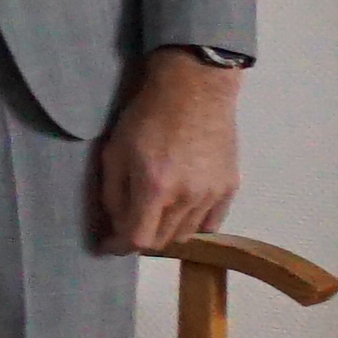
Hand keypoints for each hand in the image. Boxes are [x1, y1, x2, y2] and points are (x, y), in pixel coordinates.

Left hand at [92, 50, 245, 255]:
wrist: (195, 91)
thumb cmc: (147, 116)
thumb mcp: (115, 151)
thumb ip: (113, 193)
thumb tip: (116, 223)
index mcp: (155, 188)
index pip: (138, 239)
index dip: (119, 246)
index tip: (107, 244)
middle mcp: (188, 197)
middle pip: (163, 241)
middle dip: (140, 239)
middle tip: (126, 227)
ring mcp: (213, 194)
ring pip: (187, 233)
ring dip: (166, 232)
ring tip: (152, 217)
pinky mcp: (230, 187)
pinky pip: (211, 222)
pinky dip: (193, 224)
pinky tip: (180, 212)